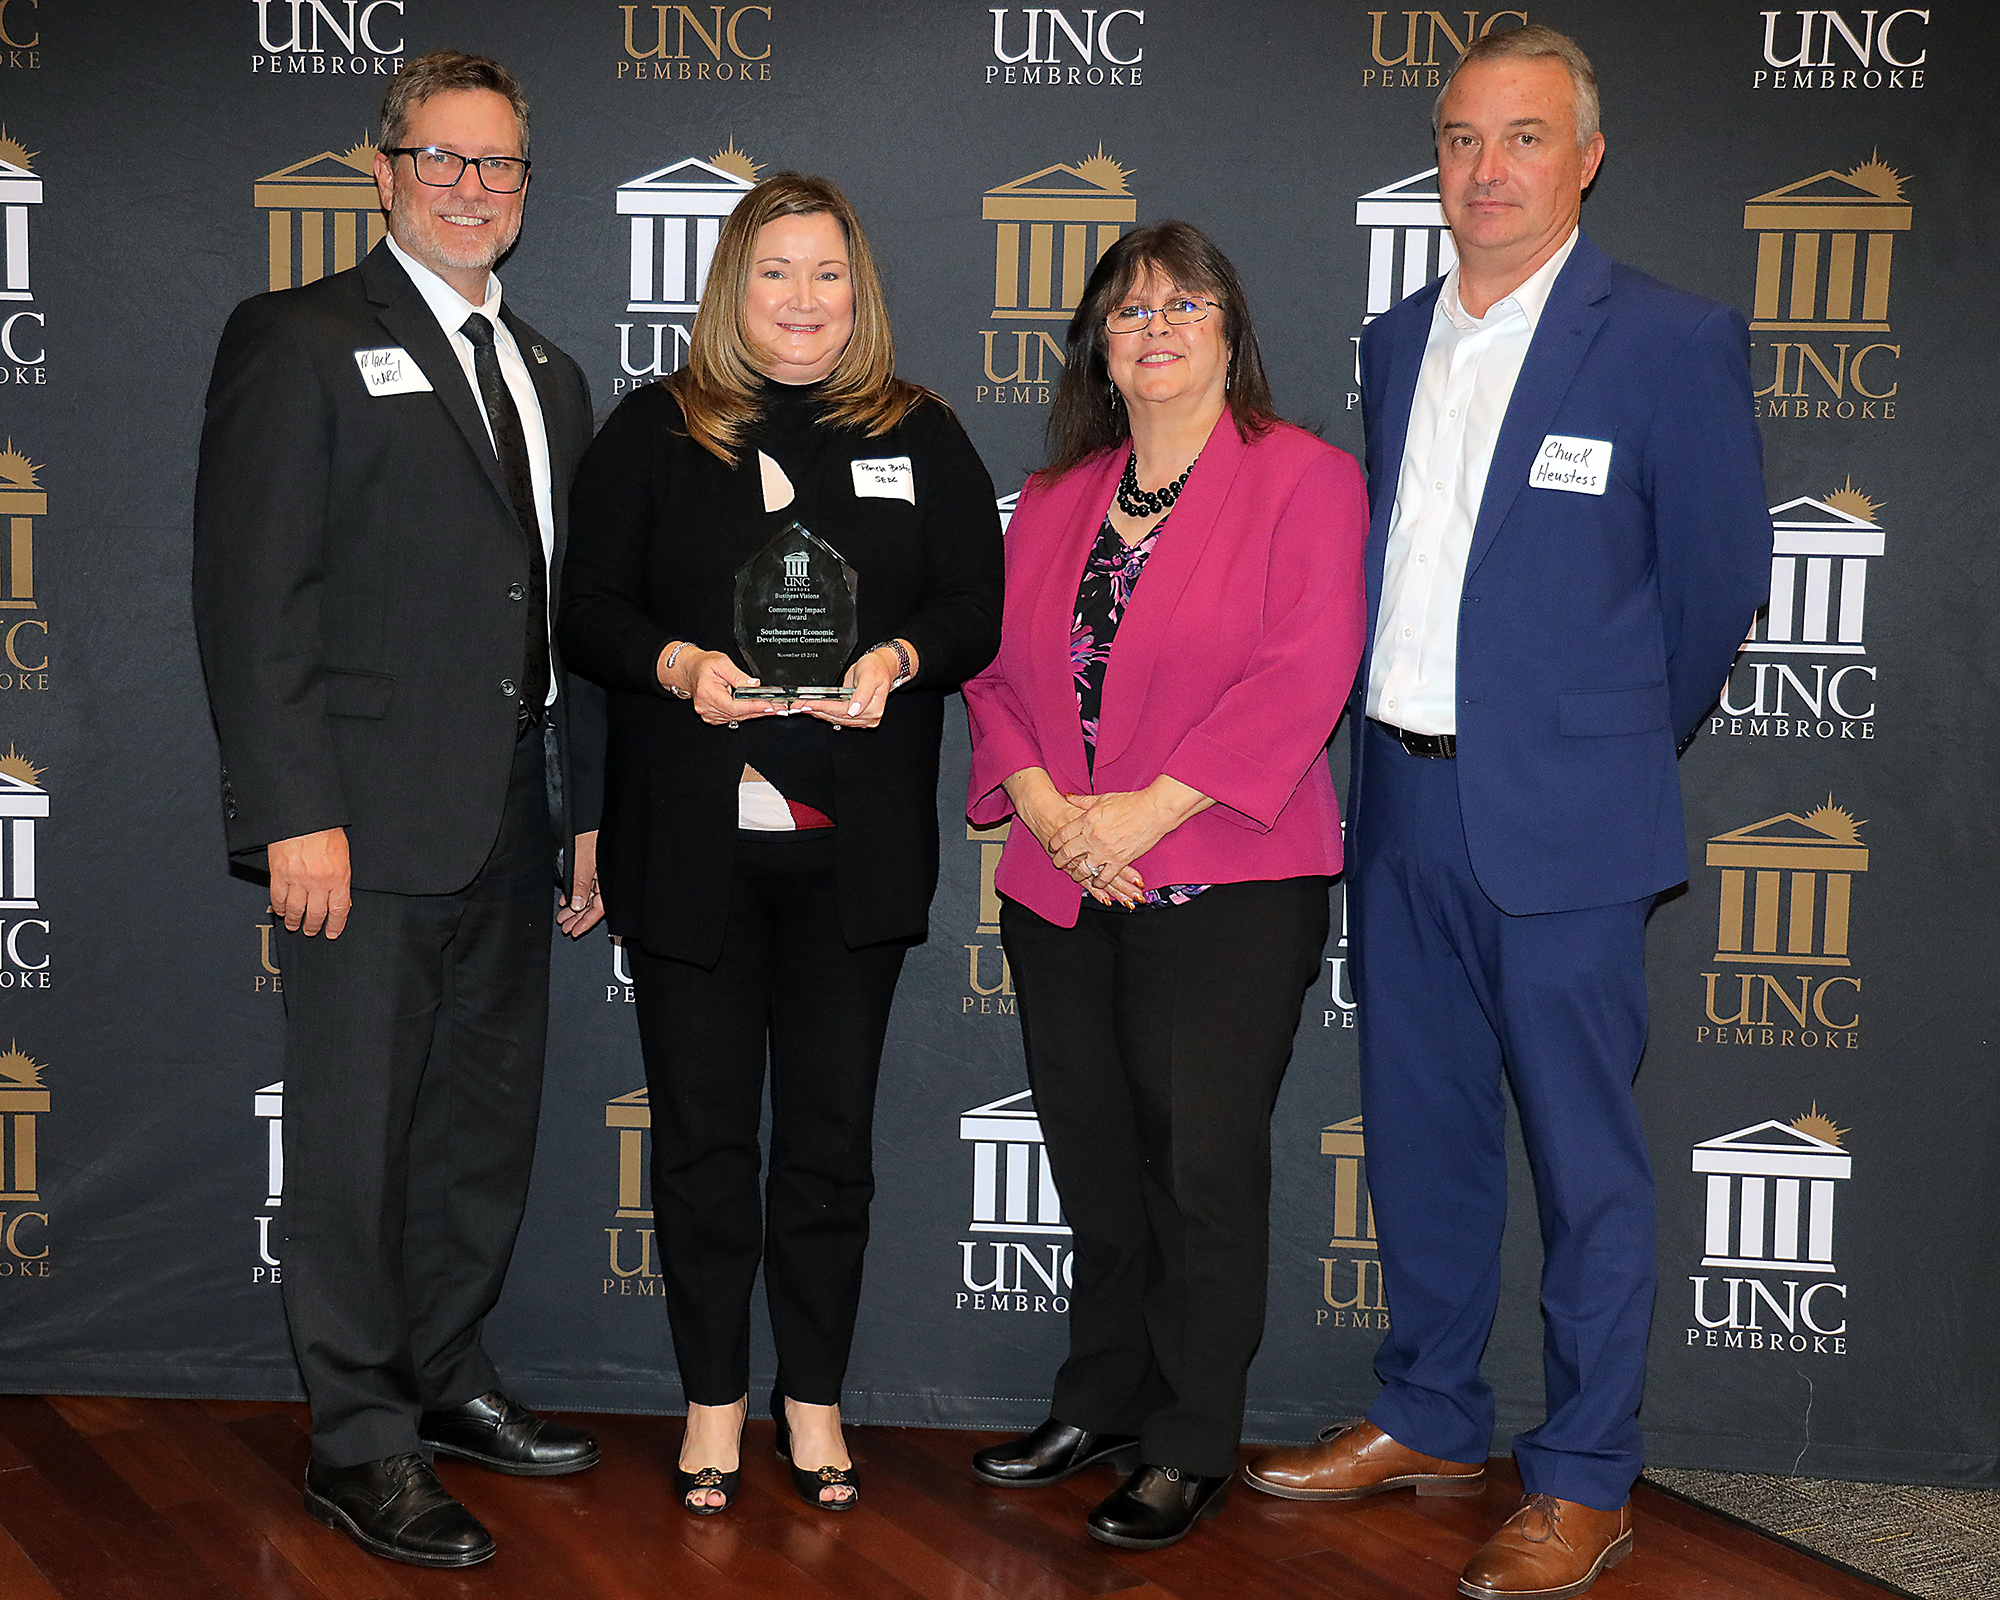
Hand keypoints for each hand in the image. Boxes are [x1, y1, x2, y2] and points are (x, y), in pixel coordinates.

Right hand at [268, 826, 350, 938]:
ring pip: (295, 909)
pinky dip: (278, 907)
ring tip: (293, 925)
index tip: (332, 932)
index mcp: (338, 876)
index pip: (339, 909)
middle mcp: (318, 881)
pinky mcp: (279, 873)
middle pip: (316, 913)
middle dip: (313, 926)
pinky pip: (278, 897)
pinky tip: (279, 910)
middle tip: (311, 931)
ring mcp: (297, 879)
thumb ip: (341, 876)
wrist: (304, 815)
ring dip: (294, 920)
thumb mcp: (343, 854)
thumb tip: (340, 895)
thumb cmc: (326, 829)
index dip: (336, 924)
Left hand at [558, 829, 604, 936]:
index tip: (576, 931)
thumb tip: (578, 904)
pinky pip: (586, 886)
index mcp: (608, 879)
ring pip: (588, 896)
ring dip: (574, 907)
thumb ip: (581, 885)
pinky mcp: (594, 867)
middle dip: (578, 917)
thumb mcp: (582, 862)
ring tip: (563, 917)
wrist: (589, 817)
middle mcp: (606, 878)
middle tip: (567, 927)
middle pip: (593, 905)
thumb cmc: (590, 833)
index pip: (599, 908)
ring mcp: (600, 873)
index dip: (587, 922)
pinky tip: (566, 900)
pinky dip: (575, 894)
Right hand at [660, 644, 790, 725]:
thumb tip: (753, 685)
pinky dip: (747, 713)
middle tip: (779, 708)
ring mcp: (710, 714)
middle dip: (761, 710)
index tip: (769, 706)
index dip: (753, 707)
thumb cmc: (703, 665)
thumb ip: (738, 675)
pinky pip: (733, 717)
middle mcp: (707, 707)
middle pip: (738, 714)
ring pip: (738, 717)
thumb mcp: (721, 662)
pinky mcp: (714, 716)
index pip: (734, 706)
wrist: (690, 670)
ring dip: (756, 713)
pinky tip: (758, 709)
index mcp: (707, 693)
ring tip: (774, 708)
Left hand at [801, 641, 914, 729]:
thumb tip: (854, 710)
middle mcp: (868, 717)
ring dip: (818, 713)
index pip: (843, 711)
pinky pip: (837, 716)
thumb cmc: (876, 668)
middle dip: (816, 710)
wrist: (881, 666)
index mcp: (873, 708)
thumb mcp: (870, 676)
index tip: (808, 704)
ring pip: (835, 718)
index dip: (824, 708)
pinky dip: (824, 712)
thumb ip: (863, 694)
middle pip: (837, 717)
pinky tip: (813, 708)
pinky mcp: (856, 716)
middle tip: (799, 706)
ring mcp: (862, 718)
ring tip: (802, 707)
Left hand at [1048, 777, 1212, 896]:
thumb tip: (1068, 797)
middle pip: (1068, 854)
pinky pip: (1105, 877)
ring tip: (1074, 875)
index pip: (1062, 835)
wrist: (1153, 810)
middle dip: (1060, 860)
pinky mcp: (1120, 860)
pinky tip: (1096, 883)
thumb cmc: (1130, 802)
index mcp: (1086, 821)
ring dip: (1076, 874)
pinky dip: (1099, 882)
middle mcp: (1092, 837)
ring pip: (1083, 869)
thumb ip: (1082, 802)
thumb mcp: (1102, 798)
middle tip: (1057, 863)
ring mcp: (1105, 851)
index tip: (1053, 846)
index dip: (1055, 842)